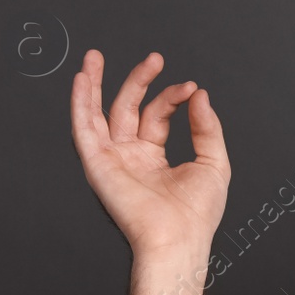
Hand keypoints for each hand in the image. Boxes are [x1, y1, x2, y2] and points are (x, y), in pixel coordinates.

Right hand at [70, 49, 229, 257]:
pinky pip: (83, 129)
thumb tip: (200, 95)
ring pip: (98, 114)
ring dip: (94, 84)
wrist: (179, 238)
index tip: (192, 88)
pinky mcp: (98, 165)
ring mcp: (112, 159)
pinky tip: (83, 80)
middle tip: (155, 58)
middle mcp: (130, 156)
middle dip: (138, 81)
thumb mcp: (214, 162)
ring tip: (96, 56)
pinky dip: (80, 103)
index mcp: (154, 156)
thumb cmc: (197, 214)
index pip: (157, 115)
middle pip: (127, 109)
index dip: (172, 97)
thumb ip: (207, 127)